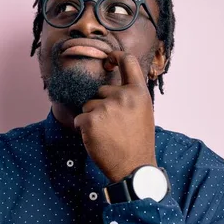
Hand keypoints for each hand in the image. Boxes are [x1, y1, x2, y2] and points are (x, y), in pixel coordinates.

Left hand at [74, 51, 156, 181]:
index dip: (116, 56)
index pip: (128, 61)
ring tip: (108, 134)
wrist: (133, 168)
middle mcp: (123, 96)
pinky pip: (79, 119)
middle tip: (114, 127)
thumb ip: (130, 96)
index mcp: (139, 93)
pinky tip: (98, 140)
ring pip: (89, 105)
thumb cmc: (138, 142)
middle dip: (102, 106)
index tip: (108, 58)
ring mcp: (106, 107)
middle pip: (101, 90)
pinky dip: (84, 129)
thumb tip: (113, 86)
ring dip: (93, 118)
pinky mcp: (91, 120)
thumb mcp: (143, 112)